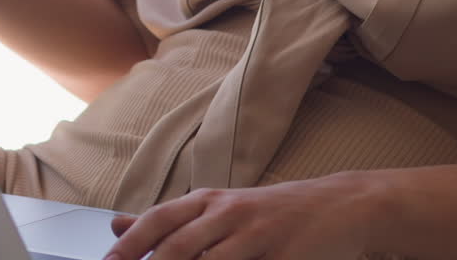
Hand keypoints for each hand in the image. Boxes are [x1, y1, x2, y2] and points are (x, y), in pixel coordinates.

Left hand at [107, 176, 368, 259]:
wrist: (339, 206)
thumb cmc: (272, 213)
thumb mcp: (218, 207)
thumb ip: (171, 219)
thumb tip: (116, 224)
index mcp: (208, 201)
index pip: (158, 222)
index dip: (129, 247)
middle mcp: (227, 213)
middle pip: (178, 247)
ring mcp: (255, 234)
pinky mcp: (280, 255)